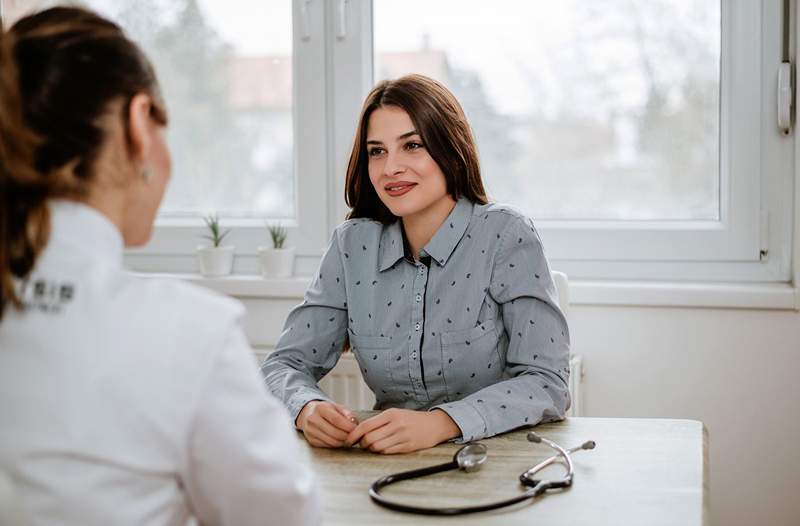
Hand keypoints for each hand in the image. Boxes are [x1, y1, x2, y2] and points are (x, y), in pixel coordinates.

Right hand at [296, 400, 358, 447]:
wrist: (308, 414)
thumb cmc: (326, 410)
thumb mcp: (336, 407)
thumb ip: (347, 413)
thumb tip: (354, 422)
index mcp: (320, 408)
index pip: (336, 420)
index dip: (348, 426)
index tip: (355, 429)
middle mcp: (313, 419)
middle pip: (334, 433)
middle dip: (347, 436)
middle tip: (353, 435)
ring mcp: (310, 431)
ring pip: (332, 441)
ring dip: (343, 442)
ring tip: (348, 438)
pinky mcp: (311, 441)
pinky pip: (328, 446)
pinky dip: (336, 445)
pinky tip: (340, 440)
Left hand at [344, 408, 460, 453]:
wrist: (435, 424)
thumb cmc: (412, 419)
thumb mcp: (396, 413)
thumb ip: (379, 421)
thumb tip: (359, 431)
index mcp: (391, 414)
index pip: (366, 425)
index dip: (354, 434)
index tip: (348, 440)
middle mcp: (396, 424)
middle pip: (370, 438)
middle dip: (362, 444)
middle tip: (362, 444)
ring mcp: (402, 436)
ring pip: (377, 447)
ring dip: (372, 449)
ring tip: (373, 447)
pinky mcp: (408, 446)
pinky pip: (388, 452)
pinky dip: (382, 452)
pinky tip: (384, 449)